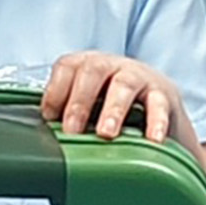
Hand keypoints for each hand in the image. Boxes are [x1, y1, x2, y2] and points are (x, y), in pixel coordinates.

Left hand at [35, 51, 185, 145]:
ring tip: (106, 133)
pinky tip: (151, 140)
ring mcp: (139, 76)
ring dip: (113, 109)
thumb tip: (41, 138)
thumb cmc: (113, 109)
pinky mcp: (164, 93)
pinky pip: (159, 105)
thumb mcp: (89, 106)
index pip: (67, 66)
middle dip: (79, 102)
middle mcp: (112, 65)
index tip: (49, 117)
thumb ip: (67, 114)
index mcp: (88, 65)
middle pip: (93, 71)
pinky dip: (156, 122)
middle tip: (72, 130)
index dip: (55, 90)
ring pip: (124, 85)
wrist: (160, 110)